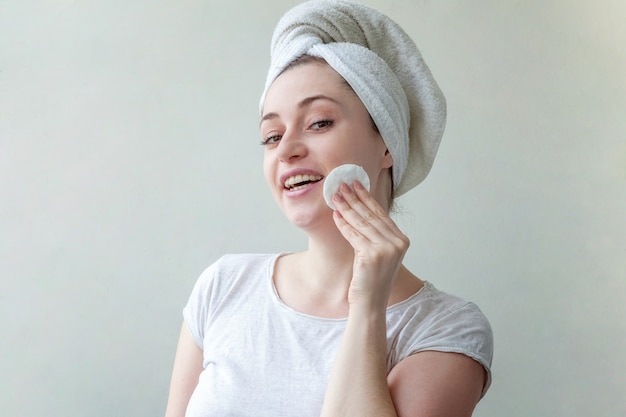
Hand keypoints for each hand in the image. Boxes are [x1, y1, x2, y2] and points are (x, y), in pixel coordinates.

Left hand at [332, 180, 409, 309]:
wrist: (370, 304)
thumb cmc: (371, 280)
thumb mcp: (378, 253)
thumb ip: (374, 234)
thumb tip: (358, 209)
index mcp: (401, 240)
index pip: (381, 214)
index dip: (367, 197)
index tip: (356, 184)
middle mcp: (398, 243)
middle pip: (371, 215)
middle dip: (354, 198)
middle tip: (341, 185)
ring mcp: (387, 249)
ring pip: (362, 222)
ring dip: (346, 207)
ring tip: (335, 196)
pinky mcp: (374, 255)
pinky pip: (354, 235)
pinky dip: (343, 224)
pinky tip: (335, 215)